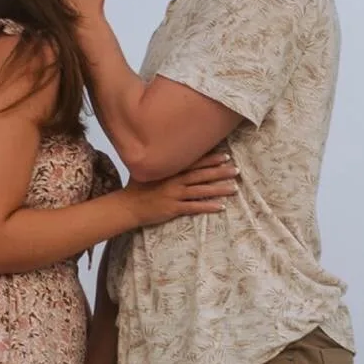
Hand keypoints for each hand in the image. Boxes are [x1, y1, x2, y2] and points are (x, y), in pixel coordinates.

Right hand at [124, 151, 238, 226]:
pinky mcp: (174, 208)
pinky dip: (208, 206)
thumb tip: (174, 155)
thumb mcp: (151, 170)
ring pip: (201, 190)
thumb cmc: (138, 187)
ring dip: (219, 189)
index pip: (194, 162)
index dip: (210, 159)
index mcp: (171, 169)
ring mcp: (175, 194)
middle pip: (202, 174)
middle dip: (220, 171)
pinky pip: (194, 207)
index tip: (225, 156)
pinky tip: (221, 206)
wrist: (128, 205)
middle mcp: (175, 180)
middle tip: (236, 169)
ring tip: (234, 188)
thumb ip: (164, 164)